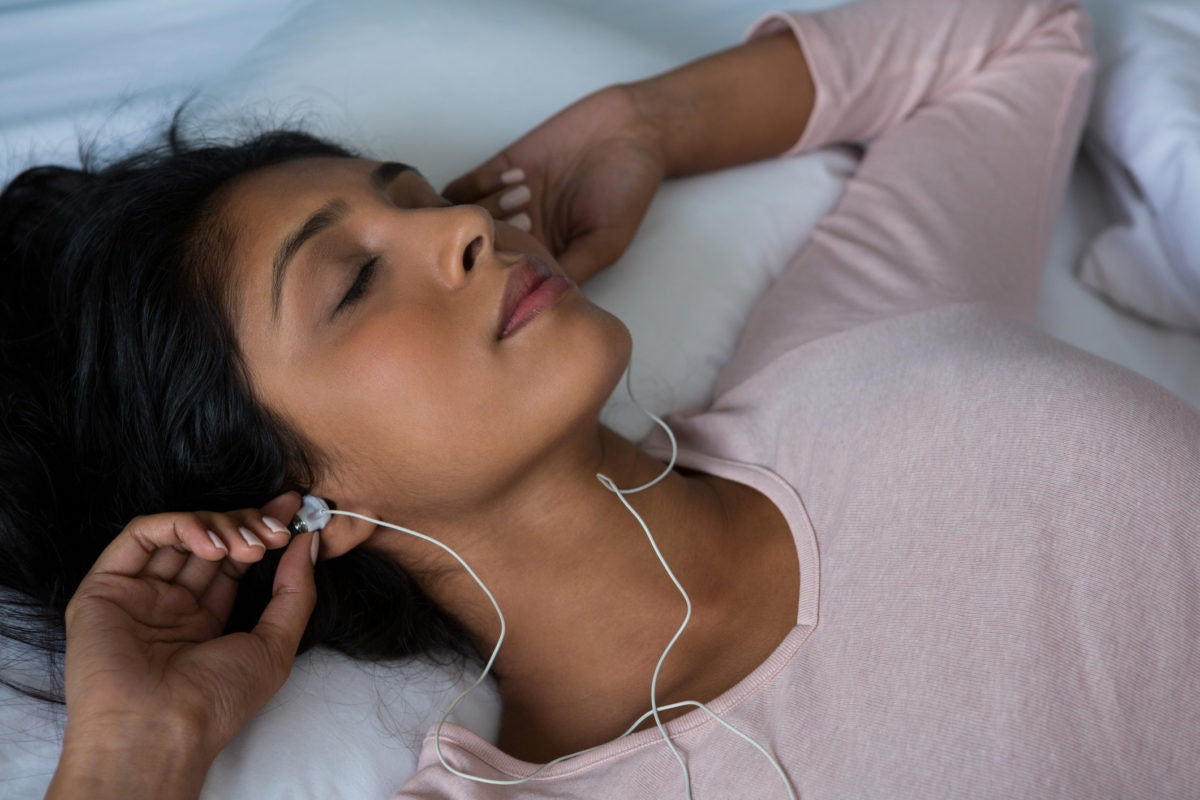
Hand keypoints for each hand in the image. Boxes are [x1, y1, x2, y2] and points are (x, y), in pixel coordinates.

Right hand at [48, 494, 316, 797]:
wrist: (160, 730)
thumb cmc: (218, 701)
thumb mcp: (275, 644)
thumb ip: (295, 591)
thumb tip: (310, 541)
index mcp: (203, 621)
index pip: (234, 560)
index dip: (262, 530)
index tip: (295, 508)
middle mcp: (168, 604)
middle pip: (210, 541)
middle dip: (247, 524)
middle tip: (276, 530)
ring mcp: (136, 594)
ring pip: (178, 532)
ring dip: (221, 525)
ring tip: (248, 546)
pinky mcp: (105, 587)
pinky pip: (141, 536)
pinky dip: (180, 525)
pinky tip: (211, 545)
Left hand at [443, 85, 665, 283]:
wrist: (629, 131)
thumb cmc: (626, 190)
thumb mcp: (605, 241)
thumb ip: (570, 269)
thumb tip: (535, 304)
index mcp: (543, 259)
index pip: (504, 283)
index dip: (499, 279)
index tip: (515, 265)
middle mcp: (519, 236)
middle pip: (476, 255)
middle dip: (495, 240)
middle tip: (529, 220)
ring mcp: (503, 204)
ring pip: (465, 223)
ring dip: (489, 210)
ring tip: (526, 195)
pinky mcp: (496, 172)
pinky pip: (463, 188)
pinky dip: (482, 184)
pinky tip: (519, 177)